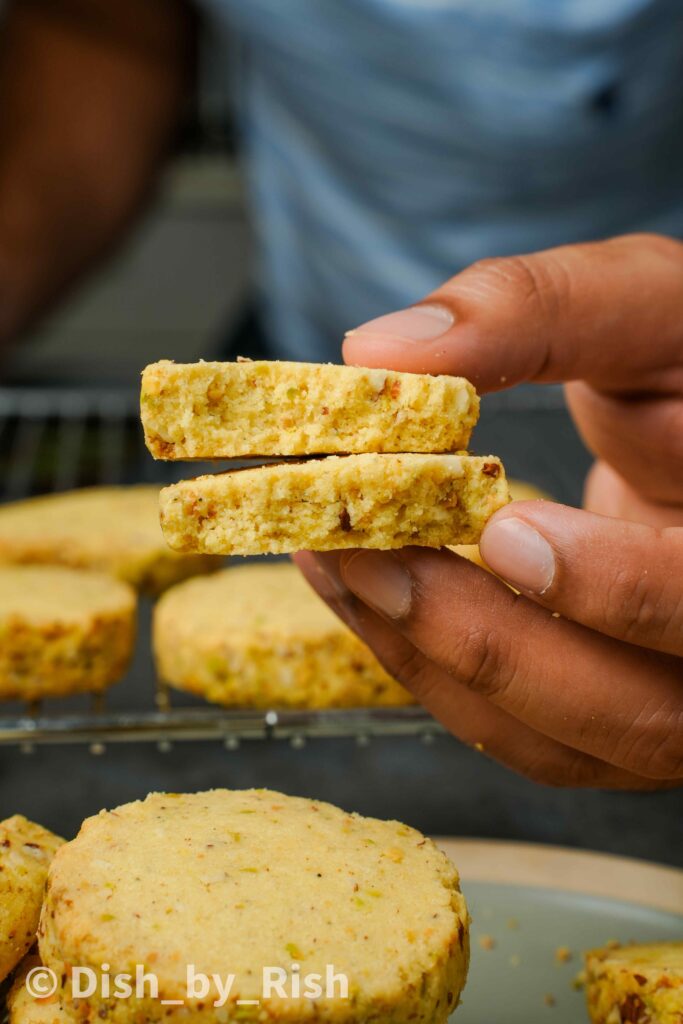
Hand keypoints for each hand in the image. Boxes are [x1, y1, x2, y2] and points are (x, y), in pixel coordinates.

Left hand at [296, 234, 682, 787]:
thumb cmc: (682, 364)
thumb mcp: (645, 307)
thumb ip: (538, 311)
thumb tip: (383, 352)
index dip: (620, 588)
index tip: (504, 533)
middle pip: (636, 713)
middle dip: (487, 643)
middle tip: (371, 557)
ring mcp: (670, 701)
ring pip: (562, 743)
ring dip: (433, 663)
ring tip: (338, 565)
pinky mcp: (606, 715)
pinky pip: (520, 733)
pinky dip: (431, 672)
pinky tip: (362, 595)